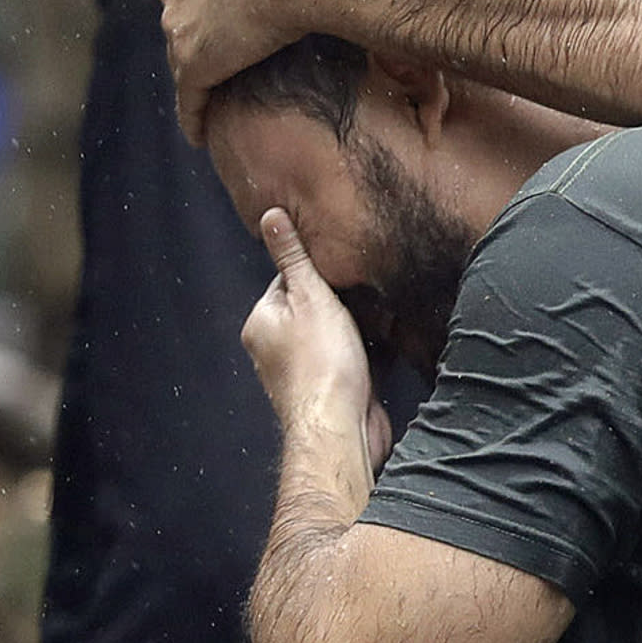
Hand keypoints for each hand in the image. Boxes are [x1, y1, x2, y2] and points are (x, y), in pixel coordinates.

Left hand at [164, 0, 334, 139]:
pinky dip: (194, 116)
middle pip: (185, 11)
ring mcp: (181, 27)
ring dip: (199, 71)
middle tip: (233, 47)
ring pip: (184, 55)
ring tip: (221, 90)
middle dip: (202, 27)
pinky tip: (200, 132)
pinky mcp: (194, 65)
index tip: (241, 0)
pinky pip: (190, 99)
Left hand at [241, 208, 376, 446]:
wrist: (340, 427)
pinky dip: (363, 353)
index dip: (318, 273)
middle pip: (311, 307)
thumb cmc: (321, 364)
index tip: (342, 270)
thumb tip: (271, 215)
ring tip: (376, 319)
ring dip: (355, 328)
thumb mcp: (309, 295)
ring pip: (332, 334)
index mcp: (261, 322)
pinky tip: (380, 347)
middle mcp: (274, 349)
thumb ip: (293, 256)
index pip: (286, 279)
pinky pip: (346, 359)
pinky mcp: (328, 389)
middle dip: (339, 301)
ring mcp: (301, 371)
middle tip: (364, 294)